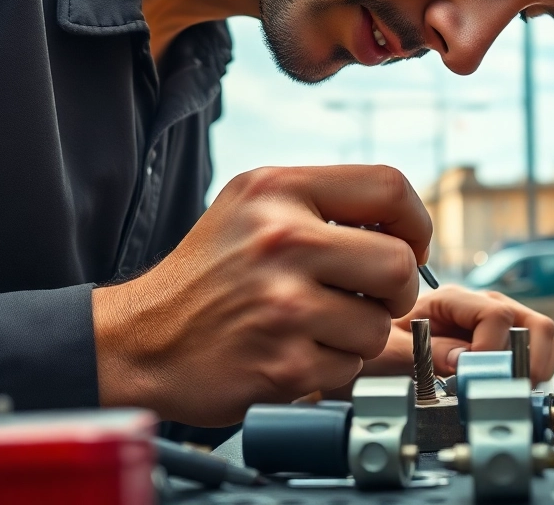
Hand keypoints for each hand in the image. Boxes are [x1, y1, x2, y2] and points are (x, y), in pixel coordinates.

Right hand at [92, 165, 430, 425]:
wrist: (138, 340)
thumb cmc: (206, 276)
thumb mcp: (253, 208)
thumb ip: (326, 206)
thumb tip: (408, 233)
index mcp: (278, 191)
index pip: (389, 186)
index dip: (415, 222)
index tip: (408, 245)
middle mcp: (281, 240)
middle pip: (399, 262)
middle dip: (396, 290)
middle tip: (371, 298)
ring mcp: (283, 304)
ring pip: (379, 324)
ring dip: (359, 334)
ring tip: (314, 326)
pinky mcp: (283, 363)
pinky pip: (350, 366)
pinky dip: (332, 367)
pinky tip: (293, 351)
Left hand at [355, 285, 553, 385]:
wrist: (376, 357)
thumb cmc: (381, 350)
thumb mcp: (391, 351)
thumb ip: (425, 354)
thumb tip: (464, 361)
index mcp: (452, 299)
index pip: (496, 315)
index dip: (492, 352)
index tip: (472, 378)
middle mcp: (482, 304)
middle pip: (534, 322)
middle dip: (528, 362)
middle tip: (504, 389)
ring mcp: (500, 320)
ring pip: (544, 335)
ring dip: (536, 367)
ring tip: (508, 389)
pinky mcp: (507, 339)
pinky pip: (541, 349)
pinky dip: (537, 370)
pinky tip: (511, 386)